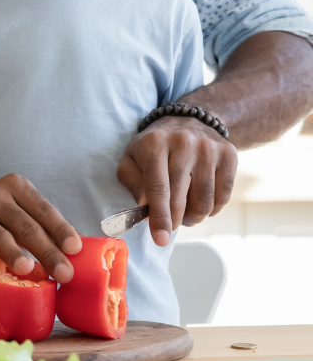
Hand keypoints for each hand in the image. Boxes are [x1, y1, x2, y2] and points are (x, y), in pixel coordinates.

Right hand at [0, 175, 81, 282]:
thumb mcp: (18, 209)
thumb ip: (41, 227)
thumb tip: (75, 254)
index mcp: (16, 188)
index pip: (43, 209)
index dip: (59, 229)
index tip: (74, 249)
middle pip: (25, 225)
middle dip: (46, 250)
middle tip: (63, 273)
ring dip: (12, 251)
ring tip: (27, 267)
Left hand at [116, 117, 238, 246]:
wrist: (188, 121)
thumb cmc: (154, 147)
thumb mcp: (132, 158)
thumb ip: (132, 181)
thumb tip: (145, 205)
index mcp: (154, 144)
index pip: (157, 188)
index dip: (159, 217)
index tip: (160, 240)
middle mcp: (183, 143)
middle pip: (181, 197)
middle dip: (173, 220)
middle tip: (169, 227)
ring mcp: (209, 148)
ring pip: (204, 201)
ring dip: (193, 217)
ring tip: (184, 215)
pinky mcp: (229, 155)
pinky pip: (223, 196)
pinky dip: (212, 209)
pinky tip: (200, 203)